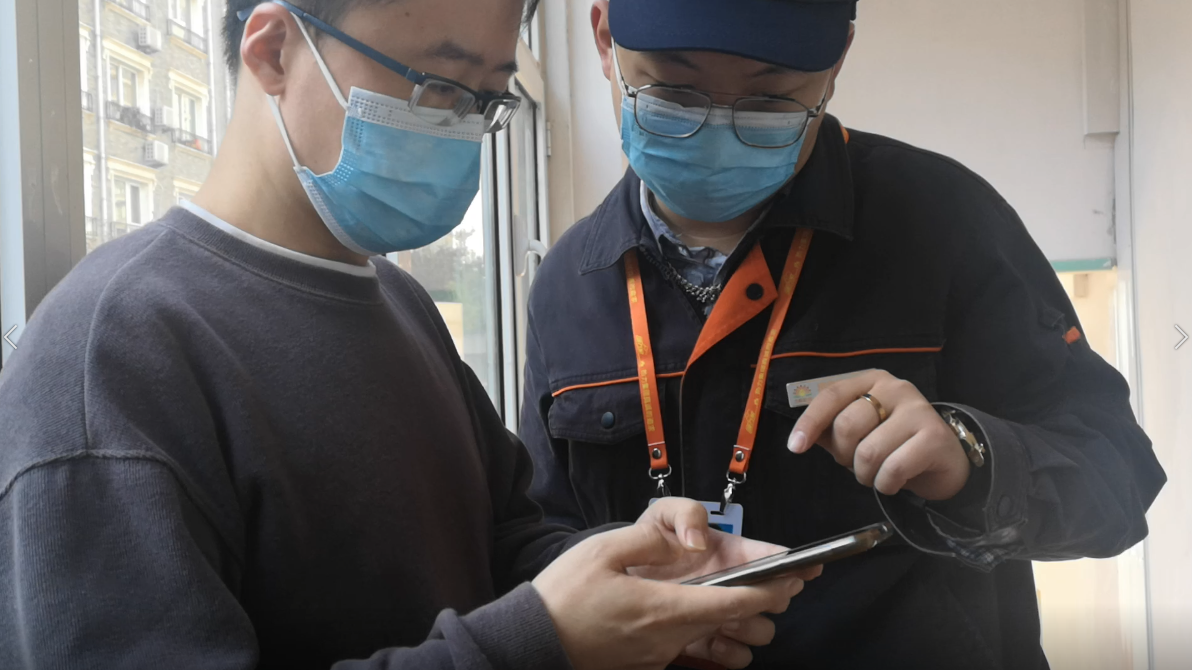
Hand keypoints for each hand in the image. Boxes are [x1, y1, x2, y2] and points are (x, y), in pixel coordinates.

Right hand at [533, 498, 805, 669]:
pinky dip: (705, 633)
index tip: (791, 577)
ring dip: (734, 625)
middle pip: (735, 628)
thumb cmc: (563, 597)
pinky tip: (693, 610)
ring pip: (716, 642)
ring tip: (734, 596)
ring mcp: (660, 657)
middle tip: (772, 582)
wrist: (532, 644)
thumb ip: (650, 539)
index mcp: (663, 608)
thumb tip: (691, 537)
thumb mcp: (602, 551)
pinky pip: (690, 649)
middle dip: (761, 608)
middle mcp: (669, 639)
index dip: (769, 590)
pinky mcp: (649, 665)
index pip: (735, 604)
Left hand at [630, 501, 821, 667]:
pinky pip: (737, 656)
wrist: (622, 580)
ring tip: (725, 619)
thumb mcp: (661, 515)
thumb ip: (684, 513)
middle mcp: (734, 585)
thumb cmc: (647, 543)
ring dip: (750, 626)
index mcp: (730, 554)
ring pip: (761, 630)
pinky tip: (715, 641)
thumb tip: (698, 541)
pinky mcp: (707, 642)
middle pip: (776, 598)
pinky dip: (733, 653)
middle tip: (750, 595)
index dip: (794, 562)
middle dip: (771, 598)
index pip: (771, 557)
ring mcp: (723, 615)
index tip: (808, 567)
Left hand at [787, 369, 969, 499]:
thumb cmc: (894, 444)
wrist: (944, 461)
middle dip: (844, 456)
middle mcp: (895, 388)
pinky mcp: (934, 436)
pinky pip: (892, 469)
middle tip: (856, 464)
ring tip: (876, 474)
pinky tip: (893, 481)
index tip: (795, 447)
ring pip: (868, 452)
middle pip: (846, 425)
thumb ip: (830, 430)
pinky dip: (885, 485)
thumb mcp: (860, 432)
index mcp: (871, 381)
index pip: (831, 395)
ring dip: (865, 475)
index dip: (810, 422)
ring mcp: (917, 410)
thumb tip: (800, 437)